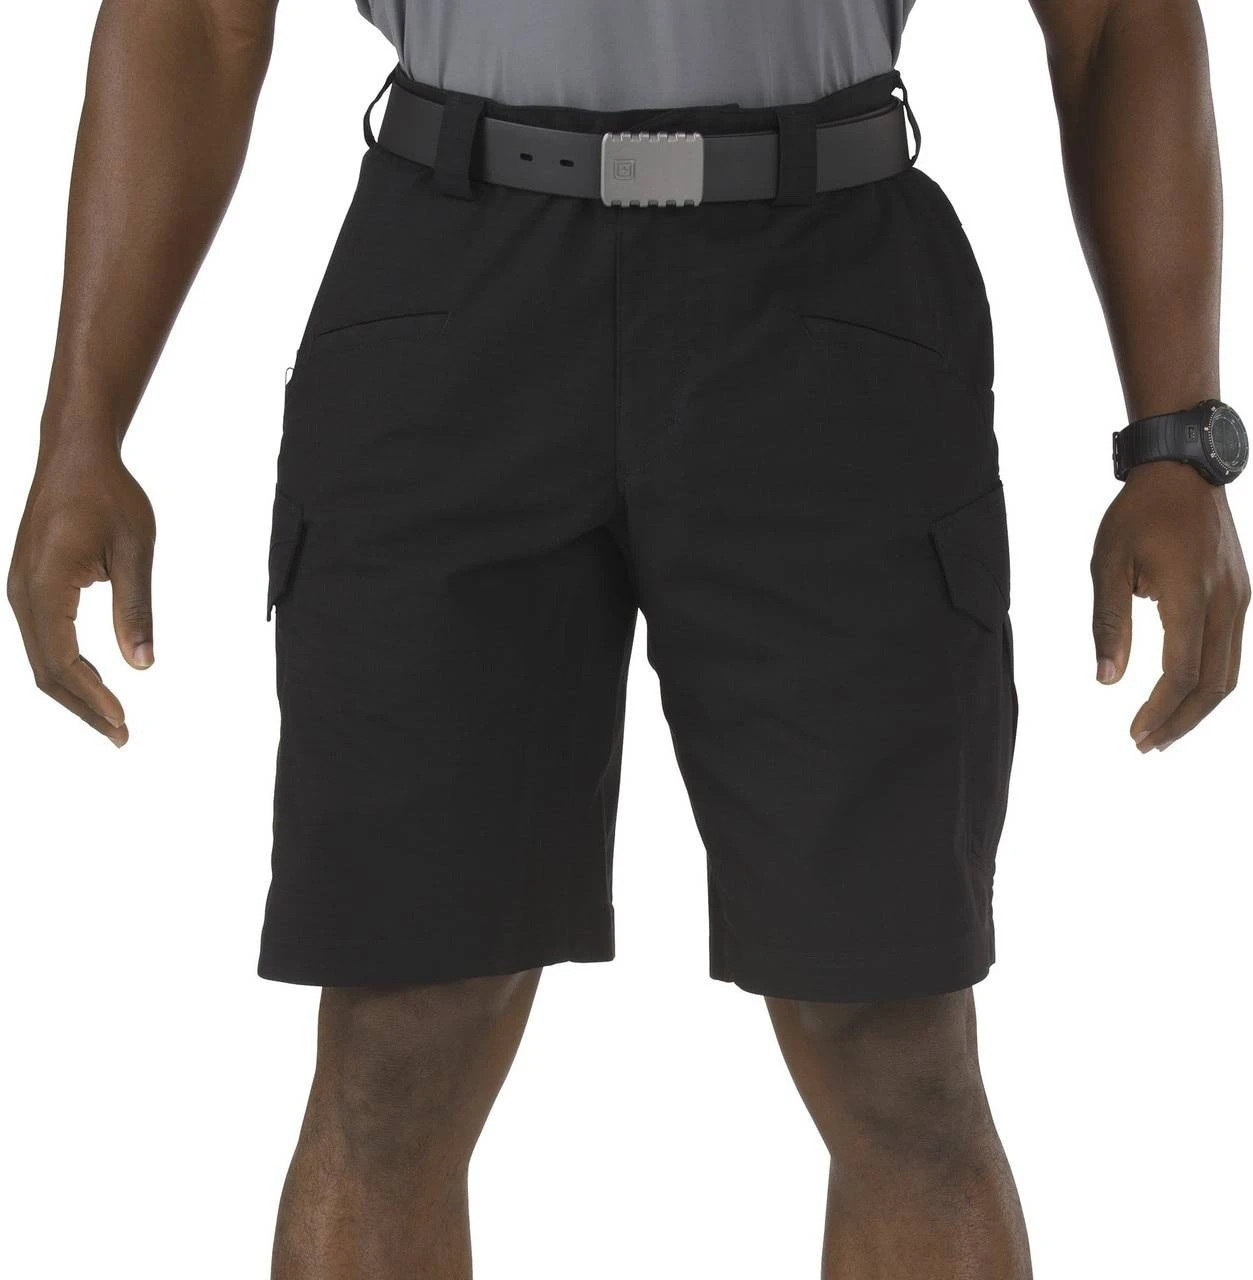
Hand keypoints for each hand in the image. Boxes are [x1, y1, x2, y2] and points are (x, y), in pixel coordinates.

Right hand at [8, 446, 155, 746]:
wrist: (75, 455)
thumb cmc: (110, 495)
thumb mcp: (134, 550)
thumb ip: (136, 608)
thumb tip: (143, 664)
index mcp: (44, 587)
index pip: (63, 661)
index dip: (93, 696)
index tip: (124, 721)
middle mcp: (21, 594)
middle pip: (46, 671)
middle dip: (83, 707)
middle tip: (122, 737)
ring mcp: (20, 591)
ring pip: (41, 659)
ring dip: (75, 693)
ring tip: (112, 720)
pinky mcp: (28, 587)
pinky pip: (43, 640)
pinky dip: (66, 669)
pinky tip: (94, 684)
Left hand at [1091, 460, 1248, 750]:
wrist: (1182, 469)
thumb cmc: (1137, 514)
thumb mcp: (1108, 564)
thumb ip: (1109, 624)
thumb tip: (1107, 680)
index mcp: (1190, 596)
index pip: (1181, 673)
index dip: (1160, 711)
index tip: (1134, 734)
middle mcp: (1225, 601)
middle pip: (1213, 684)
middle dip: (1181, 721)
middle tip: (1146, 745)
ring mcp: (1240, 597)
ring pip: (1229, 672)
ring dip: (1198, 707)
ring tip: (1163, 730)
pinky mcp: (1241, 593)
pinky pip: (1231, 650)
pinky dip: (1210, 681)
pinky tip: (1183, 694)